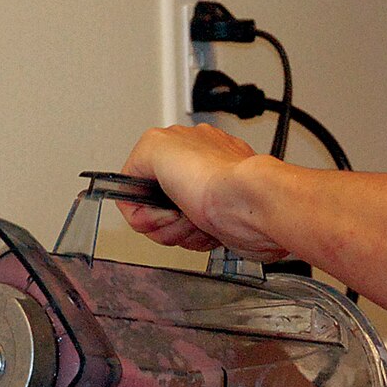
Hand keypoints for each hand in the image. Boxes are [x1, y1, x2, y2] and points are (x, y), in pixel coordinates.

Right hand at [117, 124, 284, 258]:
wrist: (256, 210)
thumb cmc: (220, 182)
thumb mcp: (155, 149)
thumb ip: (134, 160)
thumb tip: (129, 182)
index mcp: (175, 146)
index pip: (134, 182)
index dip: (138, 204)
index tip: (152, 209)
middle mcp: (192, 168)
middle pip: (152, 209)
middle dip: (161, 221)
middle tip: (178, 215)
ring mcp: (206, 194)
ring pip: (172, 227)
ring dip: (181, 232)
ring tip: (199, 221)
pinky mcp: (220, 218)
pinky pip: (194, 238)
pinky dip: (199, 239)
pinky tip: (212, 230)